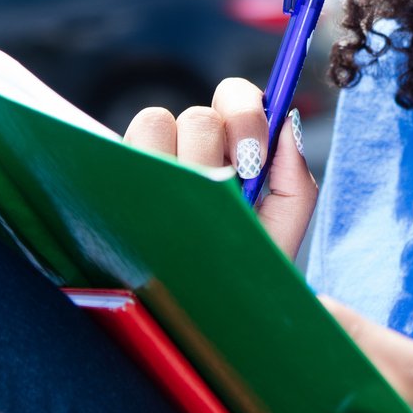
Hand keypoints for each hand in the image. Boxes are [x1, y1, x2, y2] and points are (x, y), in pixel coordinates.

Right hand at [123, 78, 317, 258]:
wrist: (205, 316)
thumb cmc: (241, 274)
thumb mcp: (281, 234)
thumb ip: (296, 181)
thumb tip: (287, 121)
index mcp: (230, 149)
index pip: (233, 96)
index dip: (246, 114)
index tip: (254, 158)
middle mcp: (189, 148)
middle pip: (200, 114)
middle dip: (218, 150)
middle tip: (229, 188)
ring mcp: (150, 162)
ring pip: (156, 121)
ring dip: (179, 163)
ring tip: (192, 208)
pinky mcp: (117, 179)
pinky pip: (123, 149)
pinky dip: (144, 173)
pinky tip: (159, 214)